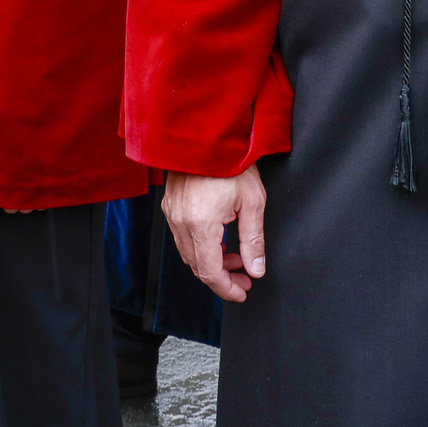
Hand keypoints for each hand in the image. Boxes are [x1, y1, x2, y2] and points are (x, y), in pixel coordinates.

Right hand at [162, 166, 266, 301]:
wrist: (206, 134)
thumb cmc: (231, 162)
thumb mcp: (252, 202)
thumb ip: (254, 241)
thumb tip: (256, 270)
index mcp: (200, 224)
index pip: (210, 272)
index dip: (227, 289)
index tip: (242, 292)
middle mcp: (181, 222)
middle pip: (198, 266)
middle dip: (222, 277)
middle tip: (245, 277)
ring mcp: (172, 213)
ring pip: (189, 253)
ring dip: (211, 262)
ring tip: (236, 256)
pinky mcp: (170, 205)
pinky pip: (183, 237)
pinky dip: (201, 246)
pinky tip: (220, 239)